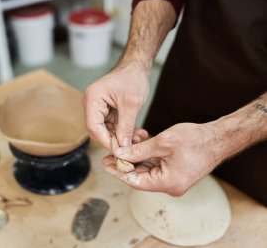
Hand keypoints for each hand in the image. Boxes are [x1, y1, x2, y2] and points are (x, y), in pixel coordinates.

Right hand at [83, 62, 149, 148]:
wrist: (138, 66)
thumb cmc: (133, 78)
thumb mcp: (131, 104)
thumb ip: (125, 127)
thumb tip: (123, 146)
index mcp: (93, 99)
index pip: (94, 127)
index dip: (106, 141)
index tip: (119, 151)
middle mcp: (92, 103)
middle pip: (98, 130)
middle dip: (115, 140)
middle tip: (130, 148)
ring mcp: (99, 107)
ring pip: (107, 129)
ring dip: (122, 136)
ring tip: (138, 138)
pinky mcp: (107, 109)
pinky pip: (113, 124)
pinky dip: (124, 130)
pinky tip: (137, 133)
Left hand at [104, 122, 225, 195]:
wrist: (219, 138)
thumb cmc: (195, 139)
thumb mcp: (163, 143)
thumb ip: (139, 151)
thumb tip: (119, 155)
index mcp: (168, 183)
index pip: (135, 181)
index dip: (119, 172)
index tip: (105, 164)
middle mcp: (171, 186)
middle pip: (140, 178)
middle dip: (124, 167)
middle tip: (107, 157)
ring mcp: (174, 181)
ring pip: (147, 173)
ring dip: (134, 163)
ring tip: (117, 153)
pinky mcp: (176, 174)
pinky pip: (156, 169)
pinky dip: (145, 160)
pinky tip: (134, 152)